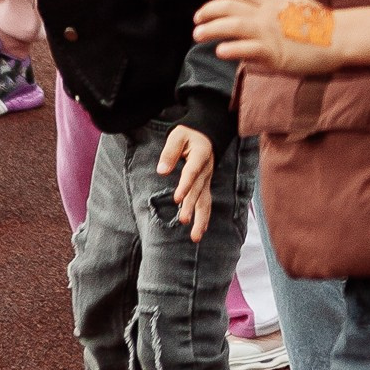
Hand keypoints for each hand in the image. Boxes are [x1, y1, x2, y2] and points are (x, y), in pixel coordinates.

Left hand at [156, 123, 217, 241]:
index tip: (177, 199)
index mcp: (201, 155)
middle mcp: (206, 170)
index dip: (185, 185)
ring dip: (201, 219)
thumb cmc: (189, 134)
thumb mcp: (177, 135)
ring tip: (195, 236)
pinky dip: (204, 217)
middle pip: (198, 190)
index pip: (192, 172)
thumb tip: (161, 171)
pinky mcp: (205, 186)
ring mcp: (207, 180)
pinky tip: (201, 230)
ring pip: (205, 201)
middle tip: (184, 220)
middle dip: (191, 206)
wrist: (207, 133)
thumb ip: (169, 152)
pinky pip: (206, 203)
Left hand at [194, 0, 332, 71]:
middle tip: (197, 19)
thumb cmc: (320, 23)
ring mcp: (268, 31)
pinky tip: (220, 51)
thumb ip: (275, 2)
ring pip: (230, 26)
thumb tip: (259, 2)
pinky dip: (228, 48)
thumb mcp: (295, 3)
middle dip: (208, 11)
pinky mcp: (273, 52)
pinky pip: (244, 49)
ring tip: (198, 35)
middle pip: (228, 6)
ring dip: (210, 29)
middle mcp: (267, 12)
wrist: (340, 37)